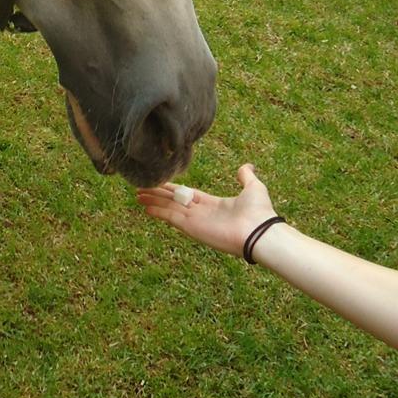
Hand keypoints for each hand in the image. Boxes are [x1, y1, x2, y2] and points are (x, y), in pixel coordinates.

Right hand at [135, 163, 277, 258]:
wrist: (260, 232)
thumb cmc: (259, 212)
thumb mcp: (253, 187)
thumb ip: (246, 176)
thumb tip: (246, 166)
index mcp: (214, 204)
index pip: (188, 195)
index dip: (173, 189)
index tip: (160, 183)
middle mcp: (202, 213)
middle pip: (174, 201)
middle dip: (158, 194)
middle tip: (142, 188)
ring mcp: (196, 221)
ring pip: (169, 208)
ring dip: (153, 202)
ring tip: (137, 196)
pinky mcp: (192, 228)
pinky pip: (171, 217)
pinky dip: (158, 212)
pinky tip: (145, 208)